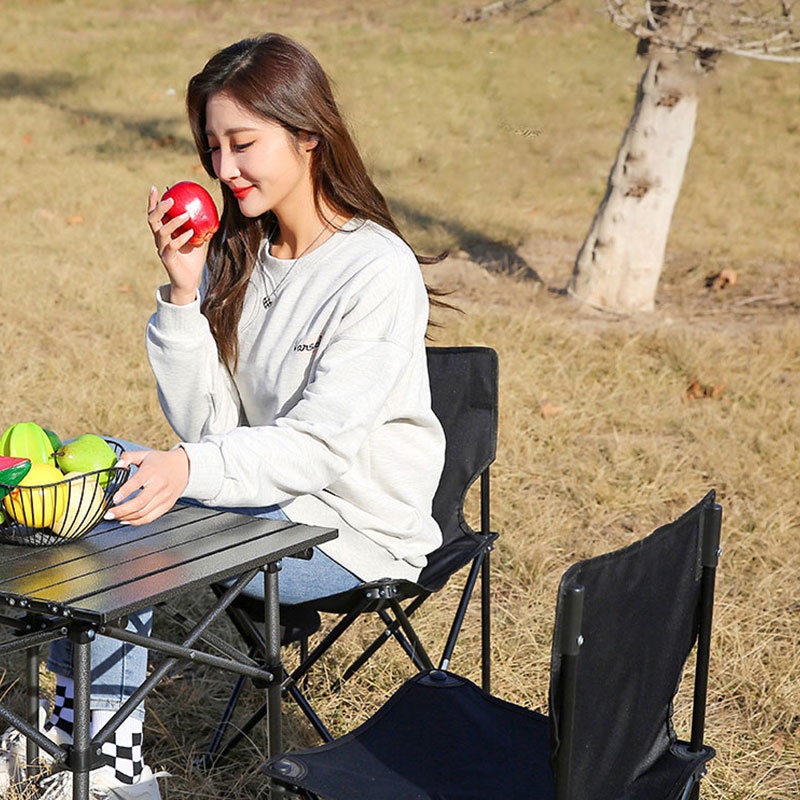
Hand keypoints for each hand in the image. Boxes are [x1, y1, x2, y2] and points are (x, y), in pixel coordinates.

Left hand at [107, 447, 189, 525]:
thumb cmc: (162, 461)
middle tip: (108, 514)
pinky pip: (150, 518)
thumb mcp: (144, 454)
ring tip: (114, 517)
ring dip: (126, 517)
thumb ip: (128, 457)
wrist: (185, 467)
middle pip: (139, 503)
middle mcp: (159, 485)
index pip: (137, 483)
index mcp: (152, 471)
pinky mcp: (167, 506)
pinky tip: (126, 520)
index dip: (124, 492)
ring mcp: (164, 497)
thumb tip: (116, 466)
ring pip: (144, 513)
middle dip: (121, 511)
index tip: (113, 499)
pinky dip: (136, 522)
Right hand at [146, 185, 206, 304]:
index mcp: (164, 233)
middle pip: (153, 220)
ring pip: (162, 232)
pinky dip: (181, 237)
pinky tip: (191, 232)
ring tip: (186, 214)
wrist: (190, 281)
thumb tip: (210, 210)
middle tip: (169, 199)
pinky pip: (172, 246)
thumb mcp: (197, 239)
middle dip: (158, 208)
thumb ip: (199, 226)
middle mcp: (160, 240)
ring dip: (173, 221)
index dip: (152, 202)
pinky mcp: (168, 260)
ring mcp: (162, 250)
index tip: (154, 187)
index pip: (155, 215)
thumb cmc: (192, 259)